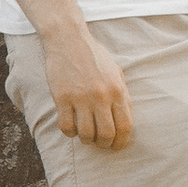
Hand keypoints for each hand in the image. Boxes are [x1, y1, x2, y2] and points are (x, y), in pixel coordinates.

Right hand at [45, 21, 133, 149]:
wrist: (69, 40)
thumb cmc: (94, 56)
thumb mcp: (116, 72)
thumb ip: (122, 95)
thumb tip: (125, 119)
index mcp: (117, 90)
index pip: (125, 126)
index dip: (121, 142)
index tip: (116, 146)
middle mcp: (101, 96)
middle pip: (106, 134)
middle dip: (104, 144)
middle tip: (99, 143)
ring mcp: (80, 97)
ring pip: (86, 133)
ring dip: (86, 140)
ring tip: (85, 136)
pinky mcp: (62, 97)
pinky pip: (66, 126)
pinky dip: (69, 132)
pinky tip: (71, 127)